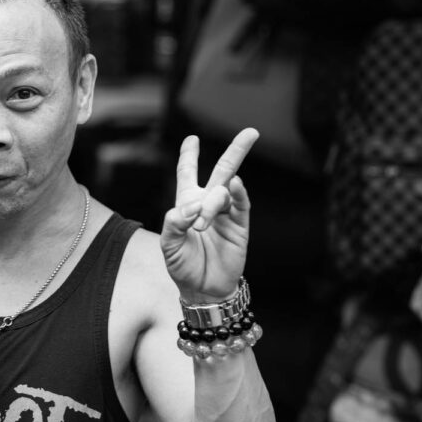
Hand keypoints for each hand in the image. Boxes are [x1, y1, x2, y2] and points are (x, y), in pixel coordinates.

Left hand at [160, 128, 258, 303]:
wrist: (203, 289)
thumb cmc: (182, 266)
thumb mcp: (169, 245)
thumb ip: (173, 224)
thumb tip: (189, 207)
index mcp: (187, 204)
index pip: (187, 174)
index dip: (189, 156)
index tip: (191, 138)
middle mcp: (209, 204)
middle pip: (222, 170)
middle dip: (236, 151)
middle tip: (252, 132)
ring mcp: (226, 214)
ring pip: (226, 189)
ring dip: (214, 200)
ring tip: (201, 224)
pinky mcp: (240, 226)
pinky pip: (241, 205)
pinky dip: (238, 193)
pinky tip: (235, 184)